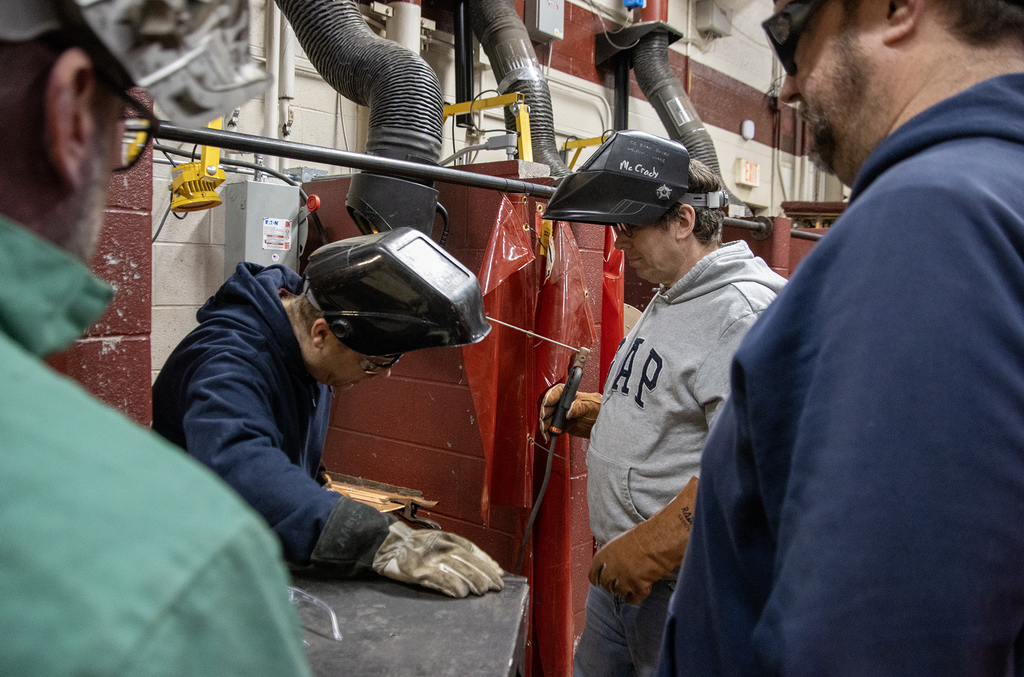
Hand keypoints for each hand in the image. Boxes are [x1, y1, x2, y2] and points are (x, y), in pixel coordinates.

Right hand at [372, 522, 504, 597]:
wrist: (387, 545)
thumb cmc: (415, 545)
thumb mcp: (438, 541)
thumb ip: (458, 551)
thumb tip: (484, 565)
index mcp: (447, 538)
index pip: (473, 550)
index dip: (487, 563)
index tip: (498, 574)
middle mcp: (441, 547)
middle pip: (468, 561)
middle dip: (484, 575)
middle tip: (495, 587)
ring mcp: (430, 559)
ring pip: (457, 570)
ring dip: (472, 581)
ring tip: (482, 591)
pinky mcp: (419, 572)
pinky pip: (439, 579)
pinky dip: (452, 586)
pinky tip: (461, 593)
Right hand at [538, 384, 601, 441]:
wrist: (609, 426)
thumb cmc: (603, 411)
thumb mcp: (593, 407)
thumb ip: (580, 407)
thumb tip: (568, 410)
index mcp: (573, 396)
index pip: (558, 393)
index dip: (550, 397)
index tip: (546, 403)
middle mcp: (567, 405)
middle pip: (551, 406)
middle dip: (545, 413)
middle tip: (545, 421)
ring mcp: (565, 416)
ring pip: (550, 418)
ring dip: (545, 425)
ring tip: (546, 431)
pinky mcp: (566, 426)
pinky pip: (554, 428)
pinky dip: (550, 432)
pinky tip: (549, 435)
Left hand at [589, 476, 698, 604]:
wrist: (657, 540)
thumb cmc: (644, 534)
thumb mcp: (622, 541)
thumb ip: (615, 553)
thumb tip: (616, 558)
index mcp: (604, 555)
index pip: (593, 572)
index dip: (595, 578)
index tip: (596, 582)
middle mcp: (611, 569)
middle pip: (606, 584)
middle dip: (610, 585)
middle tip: (614, 585)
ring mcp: (624, 579)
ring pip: (618, 592)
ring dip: (621, 591)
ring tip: (626, 589)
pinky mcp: (638, 587)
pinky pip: (633, 598)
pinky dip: (633, 598)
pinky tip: (634, 597)